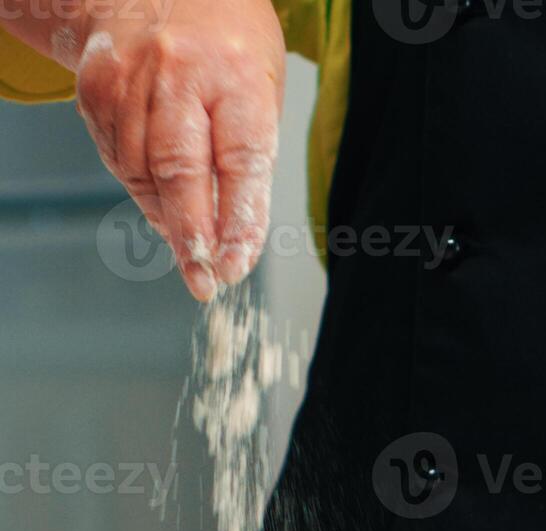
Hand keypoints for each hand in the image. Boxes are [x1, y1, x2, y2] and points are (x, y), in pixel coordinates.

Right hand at [76, 0, 284, 300]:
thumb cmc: (223, 44)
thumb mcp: (258, 89)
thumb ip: (247, 160)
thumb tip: (227, 238)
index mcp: (234, 71)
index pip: (240, 159)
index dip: (238, 220)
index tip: (236, 264)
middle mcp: (177, 73)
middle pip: (180, 171)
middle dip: (194, 237)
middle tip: (204, 281)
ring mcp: (130, 81)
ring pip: (143, 175)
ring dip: (168, 220)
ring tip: (189, 244)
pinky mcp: (97, 93)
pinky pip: (119, 162)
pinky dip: (142, 192)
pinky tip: (161, 200)